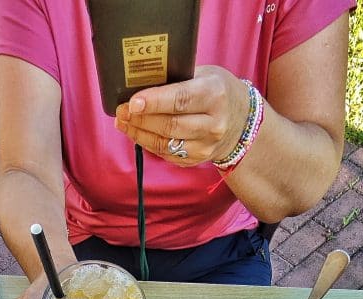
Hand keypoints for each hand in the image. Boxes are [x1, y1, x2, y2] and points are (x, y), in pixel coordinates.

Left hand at [115, 67, 249, 166]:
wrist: (241, 120)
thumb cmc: (216, 90)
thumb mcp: (203, 74)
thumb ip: (175, 78)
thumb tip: (139, 83)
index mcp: (214, 95)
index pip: (180, 100)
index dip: (153, 102)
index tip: (132, 103)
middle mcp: (213, 124)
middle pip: (169, 125)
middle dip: (141, 120)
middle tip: (121, 112)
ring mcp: (205, 146)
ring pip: (165, 144)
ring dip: (139, 134)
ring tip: (123, 123)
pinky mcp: (197, 160)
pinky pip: (166, 154)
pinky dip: (148, 144)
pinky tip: (136, 133)